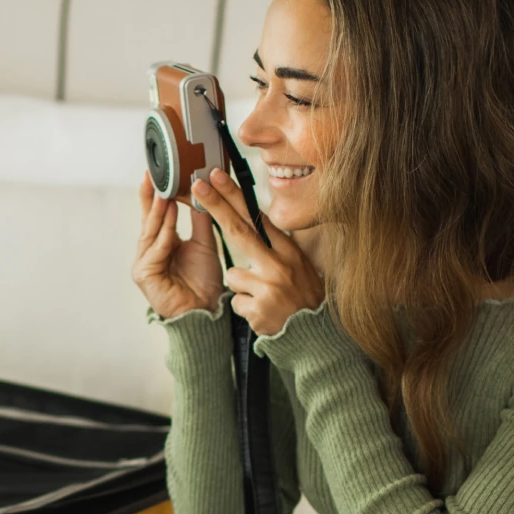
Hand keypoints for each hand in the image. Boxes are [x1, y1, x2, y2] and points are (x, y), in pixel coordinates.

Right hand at [131, 173, 223, 319]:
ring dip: (157, 213)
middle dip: (149, 198)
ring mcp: (144, 264)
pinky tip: (170, 218)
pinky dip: (164, 234)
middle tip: (153, 176)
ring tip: (164, 193)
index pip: (155, 216)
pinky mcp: (144, 275)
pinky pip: (155, 250)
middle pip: (147, 220)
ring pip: (150, 233)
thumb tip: (200, 192)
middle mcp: (149, 252)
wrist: (206, 310)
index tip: (154, 175)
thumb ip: (199, 220)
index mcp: (161, 244)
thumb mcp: (205, 243)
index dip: (153, 196)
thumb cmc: (203, 282)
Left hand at [193, 169, 325, 335]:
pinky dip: (246, 306)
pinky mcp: (259, 309)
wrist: (314, 335)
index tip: (218, 177)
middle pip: (239, 231)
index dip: (236, 197)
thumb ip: (276, 246)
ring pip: (233, 275)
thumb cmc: (302, 297)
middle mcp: (280, 265)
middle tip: (198, 185)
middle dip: (216, 205)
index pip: (257, 218)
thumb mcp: (298, 266)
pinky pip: (236, 301)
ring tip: (264, 296)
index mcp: (290, 251)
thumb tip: (252, 218)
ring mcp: (269, 287)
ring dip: (242, 286)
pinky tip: (263, 312)